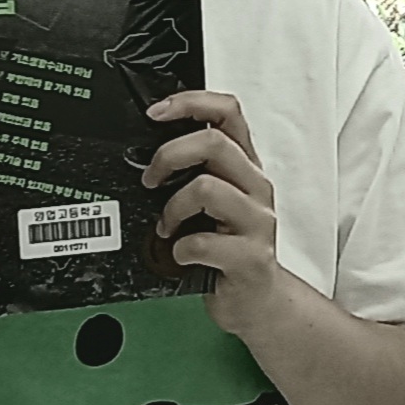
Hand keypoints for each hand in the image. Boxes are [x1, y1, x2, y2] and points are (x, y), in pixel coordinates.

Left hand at [143, 91, 282, 333]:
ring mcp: (257, 222)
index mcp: (244, 166)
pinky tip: (181, 256)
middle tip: (150, 180)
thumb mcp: (214, 202)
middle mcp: (255, 187)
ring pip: (207, 188)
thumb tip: (145, 154)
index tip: (156, 113)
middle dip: (169, 155)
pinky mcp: (251, 257)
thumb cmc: (229, 249)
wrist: (258, 301)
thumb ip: (193, 173)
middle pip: (214, 142)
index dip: (190, 103)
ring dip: (173, 208)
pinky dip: (181, 249)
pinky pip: (204, 242)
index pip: (227, 112)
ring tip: (167, 226)